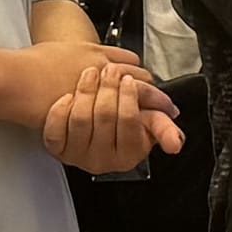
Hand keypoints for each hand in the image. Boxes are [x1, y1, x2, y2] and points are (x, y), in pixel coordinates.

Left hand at [34, 51, 182, 171]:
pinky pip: (55, 127)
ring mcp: (76, 155)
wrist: (89, 122)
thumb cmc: (119, 120)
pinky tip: (69, 95)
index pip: (129, 121)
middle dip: (109, 87)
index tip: (129, 80)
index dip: (130, 97)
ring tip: (91, 73)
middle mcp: (101, 160)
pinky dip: (61, 108)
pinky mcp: (56, 148)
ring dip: (87, 90)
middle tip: (111, 71)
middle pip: (105, 116)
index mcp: (126, 155)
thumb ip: (163, 128)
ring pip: (80, 118)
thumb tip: (176, 142)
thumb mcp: (146, 124)